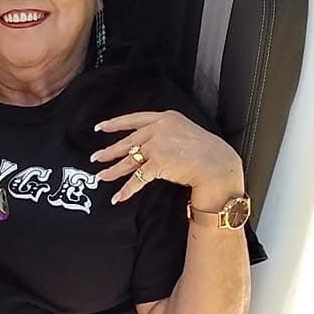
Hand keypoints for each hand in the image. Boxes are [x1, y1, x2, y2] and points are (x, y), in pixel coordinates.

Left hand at [91, 110, 243, 206]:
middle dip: (110, 151)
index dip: (115, 124)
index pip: (134, 119)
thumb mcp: (185, 131)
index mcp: (165, 117)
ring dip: (113, 170)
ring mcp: (157, 145)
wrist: (217, 163)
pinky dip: (127, 190)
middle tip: (96, 157)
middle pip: (128, 141)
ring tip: (100, 176)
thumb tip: (152, 143)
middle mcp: (158, 128)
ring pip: (129, 160)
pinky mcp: (157, 163)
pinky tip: (118, 197)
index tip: (101, 127)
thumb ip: (167, 133)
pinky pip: (137, 178)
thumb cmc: (207, 150)